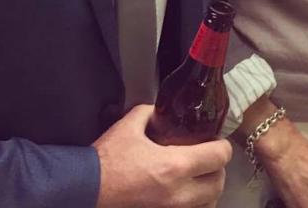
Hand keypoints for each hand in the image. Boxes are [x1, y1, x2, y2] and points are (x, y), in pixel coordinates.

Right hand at [93, 103, 231, 207]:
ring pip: (208, 205)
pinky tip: (184, 194)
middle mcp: (179, 194)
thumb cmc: (108, 159)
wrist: (86, 190)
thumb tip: (159, 109)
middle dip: (217, 170)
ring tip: (199, 179)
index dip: (222, 146)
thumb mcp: (129, 125)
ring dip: (207, 191)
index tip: (217, 141)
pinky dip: (194, 204)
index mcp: (175, 166)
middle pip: (218, 185)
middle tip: (209, 159)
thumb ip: (150, 113)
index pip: (218, 157)